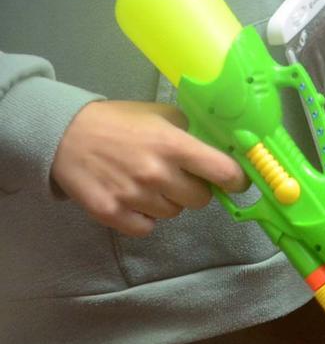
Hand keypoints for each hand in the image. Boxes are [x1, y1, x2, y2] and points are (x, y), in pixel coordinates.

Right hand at [50, 101, 247, 236]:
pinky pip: (146, 228)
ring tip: (150, 183)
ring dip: (169, 201)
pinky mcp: (111, 214)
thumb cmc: (120, 121)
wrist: (67, 135)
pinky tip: (136, 199)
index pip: (223, 172)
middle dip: (197, 189)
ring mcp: (134, 196)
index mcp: (174, 145)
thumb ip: (191, 132)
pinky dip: (145, 218)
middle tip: (181, 177)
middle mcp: (157, 173)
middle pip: (201, 199)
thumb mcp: (162, 115)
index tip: (238, 181)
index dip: (236, 179)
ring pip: (174, 213)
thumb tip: (221, 148)